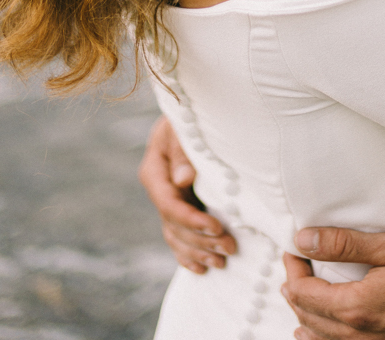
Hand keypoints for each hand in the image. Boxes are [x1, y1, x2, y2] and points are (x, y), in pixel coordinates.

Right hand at [137, 116, 235, 272]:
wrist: (191, 116)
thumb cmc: (190, 117)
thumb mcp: (182, 129)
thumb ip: (182, 154)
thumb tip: (183, 180)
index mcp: (155, 172)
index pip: (169, 204)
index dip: (192, 220)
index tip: (216, 227)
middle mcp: (159, 190)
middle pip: (174, 226)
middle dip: (202, 240)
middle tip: (229, 248)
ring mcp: (167, 202)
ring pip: (176, 236)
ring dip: (198, 251)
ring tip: (222, 261)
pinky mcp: (177, 209)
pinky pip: (177, 238)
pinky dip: (188, 255)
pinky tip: (201, 268)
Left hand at [281, 228, 384, 339]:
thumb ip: (346, 243)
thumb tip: (306, 240)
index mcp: (360, 307)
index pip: (306, 295)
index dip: (293, 270)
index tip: (293, 250)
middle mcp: (363, 336)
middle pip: (311, 320)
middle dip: (296, 292)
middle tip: (293, 267)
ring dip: (306, 319)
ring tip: (297, 300)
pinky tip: (320, 336)